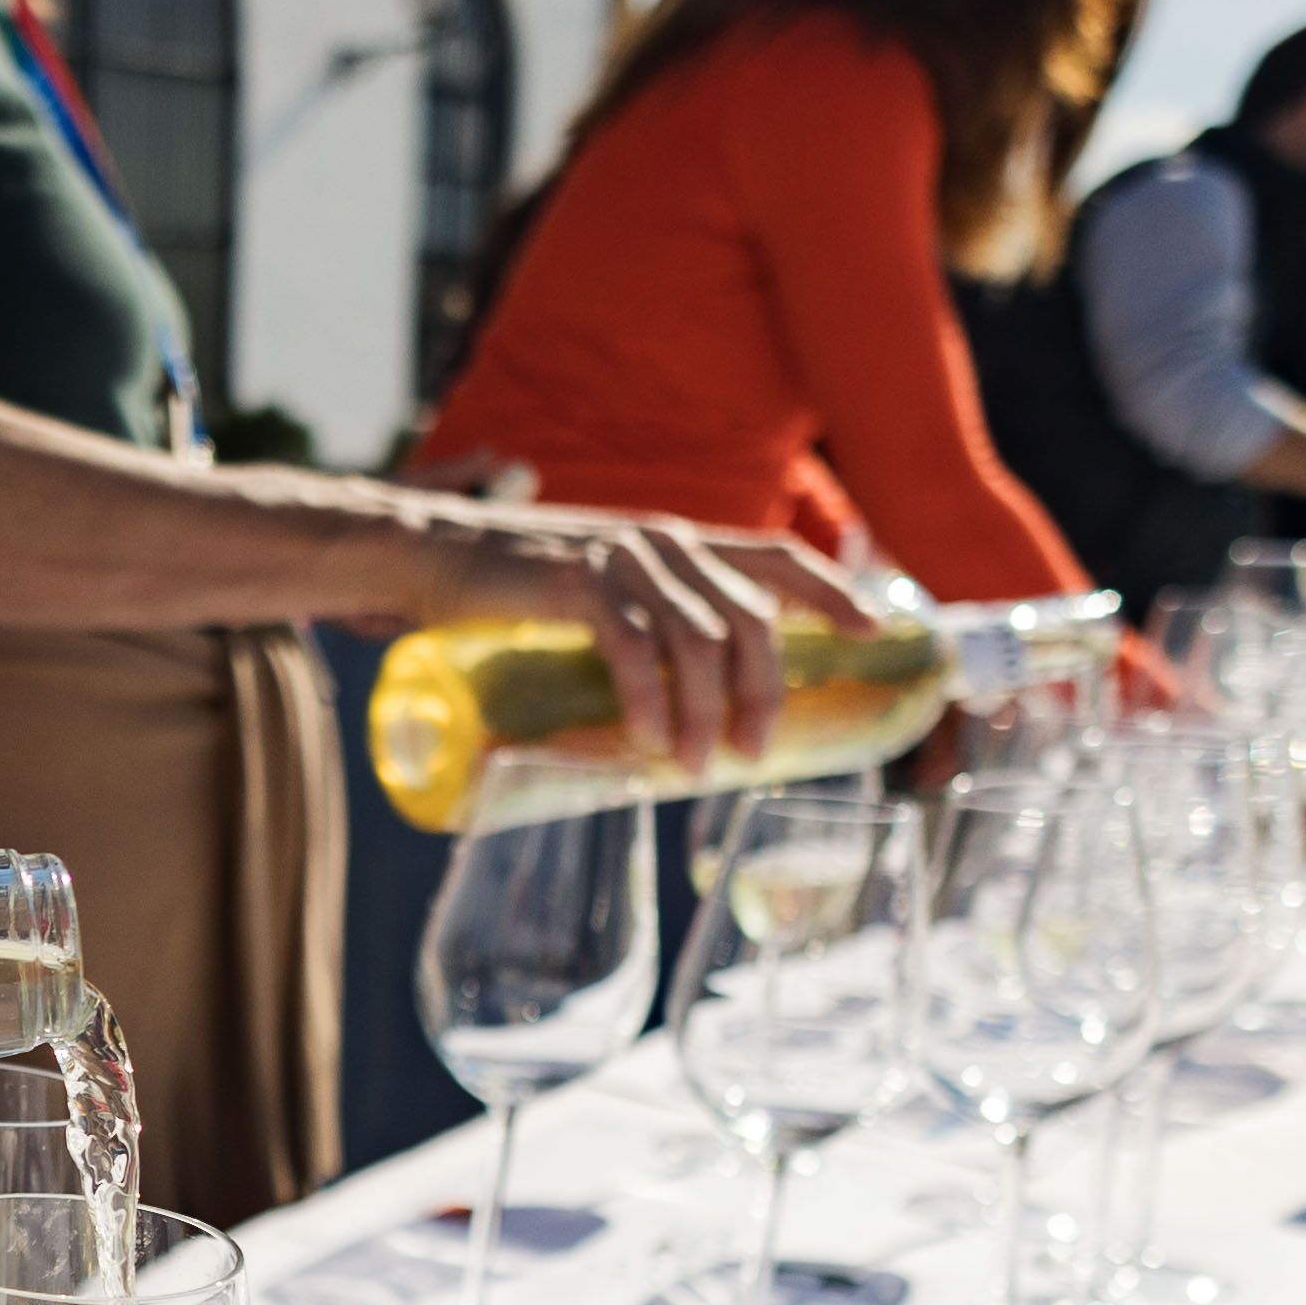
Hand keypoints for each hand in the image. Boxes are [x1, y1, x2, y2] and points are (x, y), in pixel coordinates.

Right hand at [410, 499, 883, 762]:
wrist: (428, 554)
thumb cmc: (511, 589)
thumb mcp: (599, 596)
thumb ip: (644, 623)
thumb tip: (682, 700)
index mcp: (678, 540)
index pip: (778, 556)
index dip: (833, 593)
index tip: (877, 634)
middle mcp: (663, 539)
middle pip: (752, 616)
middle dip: (765, 692)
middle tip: (752, 753)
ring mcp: (622, 556)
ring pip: (699, 639)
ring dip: (706, 712)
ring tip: (694, 765)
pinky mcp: (576, 579)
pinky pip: (632, 644)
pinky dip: (646, 698)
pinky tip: (648, 738)